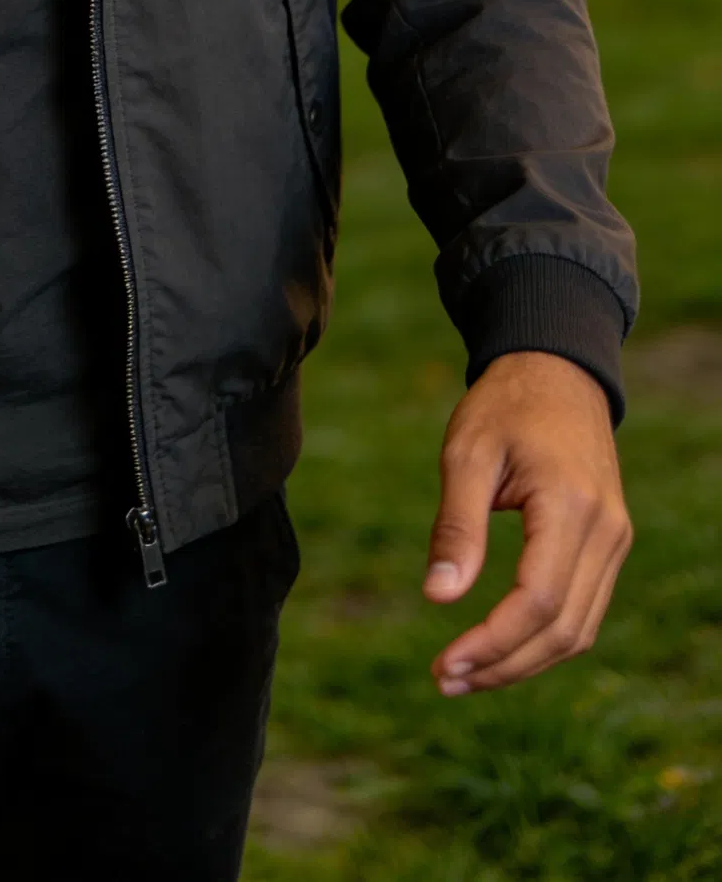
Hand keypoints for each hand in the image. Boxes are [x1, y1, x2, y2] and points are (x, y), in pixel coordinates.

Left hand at [423, 351, 631, 694]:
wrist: (556, 372)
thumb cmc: (504, 407)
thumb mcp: (467, 453)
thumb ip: (456, 527)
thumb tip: (437, 599)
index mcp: (570, 505)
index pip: (536, 601)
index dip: (491, 644)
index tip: (442, 665)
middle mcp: (606, 531)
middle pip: (562, 629)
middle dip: (503, 666)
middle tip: (443, 680)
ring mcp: (615, 541)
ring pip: (579, 631)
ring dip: (523, 662)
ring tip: (463, 674)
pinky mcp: (610, 545)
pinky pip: (584, 611)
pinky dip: (544, 639)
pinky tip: (500, 647)